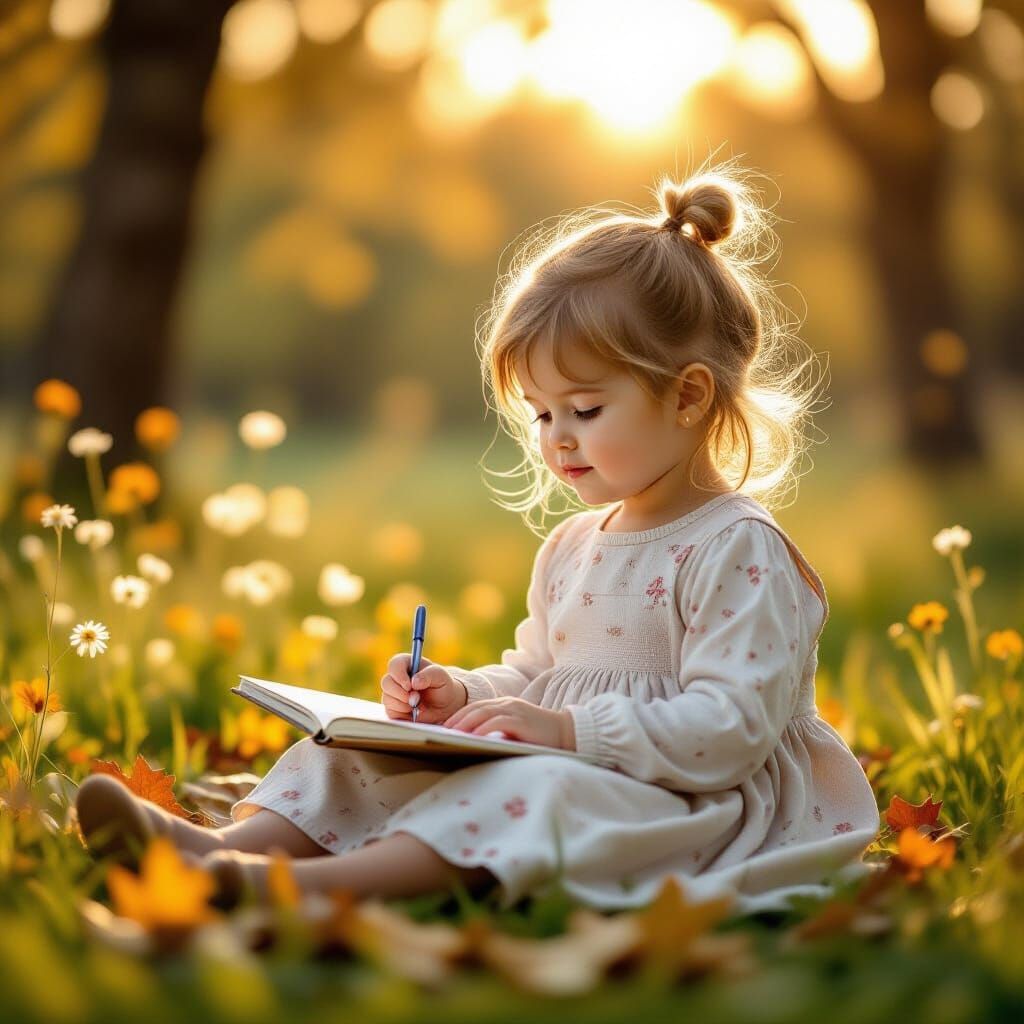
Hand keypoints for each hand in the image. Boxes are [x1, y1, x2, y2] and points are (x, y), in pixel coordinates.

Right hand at [380, 654, 466, 724]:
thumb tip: (414, 682)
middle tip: (416, 698)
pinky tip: (413, 713)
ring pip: (386, 698)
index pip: (394, 664)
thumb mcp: (441, 677)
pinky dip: (402, 714)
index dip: (398, 675)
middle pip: (386, 682)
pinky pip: (390, 712)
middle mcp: (397, 678)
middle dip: (400, 693)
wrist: (445, 706)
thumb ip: (429, 675)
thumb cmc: (443, 686)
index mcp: (407, 665)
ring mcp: (394, 694)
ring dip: (402, 704)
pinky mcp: (393, 708)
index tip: (409, 685)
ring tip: (418, 706)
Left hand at [443, 697, 575, 750]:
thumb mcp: (516, 731)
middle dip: (457, 719)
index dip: (460, 716)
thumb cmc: (541, 736)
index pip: (477, 707)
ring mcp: (514, 710)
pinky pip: (496, 722)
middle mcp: (508, 704)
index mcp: (505, 705)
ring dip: (464, 723)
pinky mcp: (520, 720)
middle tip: (441, 731)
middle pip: (475, 708)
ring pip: (482, 713)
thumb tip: (474, 743)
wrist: (568, 732)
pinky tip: (471, 737)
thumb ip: (499, 732)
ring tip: (450, 734)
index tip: (445, 727)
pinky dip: (482, 729)